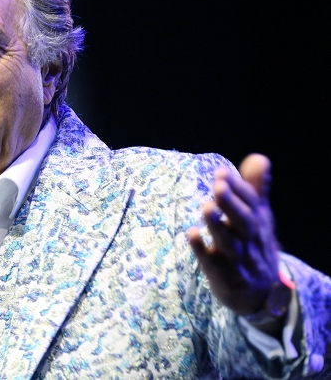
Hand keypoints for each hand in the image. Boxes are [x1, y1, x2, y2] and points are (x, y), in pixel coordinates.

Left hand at [188, 154, 280, 315]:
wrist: (259, 294)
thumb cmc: (253, 244)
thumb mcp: (257, 218)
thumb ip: (254, 189)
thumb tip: (259, 157)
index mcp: (259, 223)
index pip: (252, 204)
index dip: (239, 189)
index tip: (221, 173)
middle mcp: (251, 240)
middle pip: (244, 222)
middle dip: (232, 204)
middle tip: (218, 185)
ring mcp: (238, 260)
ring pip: (230, 243)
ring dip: (218, 225)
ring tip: (206, 207)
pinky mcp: (223, 276)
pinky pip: (212, 263)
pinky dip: (201, 249)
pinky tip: (191, 234)